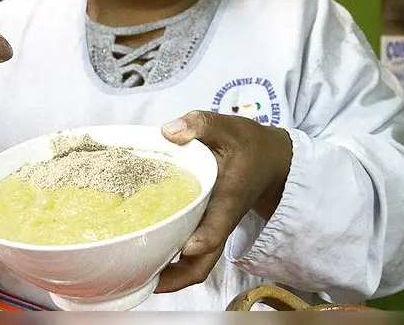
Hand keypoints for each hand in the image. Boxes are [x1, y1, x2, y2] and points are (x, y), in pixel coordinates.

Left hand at [155, 111, 292, 292]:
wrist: (269, 161)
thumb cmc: (247, 144)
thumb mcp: (227, 127)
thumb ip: (200, 124)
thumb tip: (169, 132)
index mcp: (227, 198)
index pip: (217, 227)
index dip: (203, 240)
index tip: (185, 247)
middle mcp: (220, 222)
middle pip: (202, 264)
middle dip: (175, 278)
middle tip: (140, 277)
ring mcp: (213, 229)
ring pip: (196, 266)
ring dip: (169, 277)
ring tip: (134, 276)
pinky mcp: (206, 229)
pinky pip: (191, 258)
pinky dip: (171, 265)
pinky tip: (144, 258)